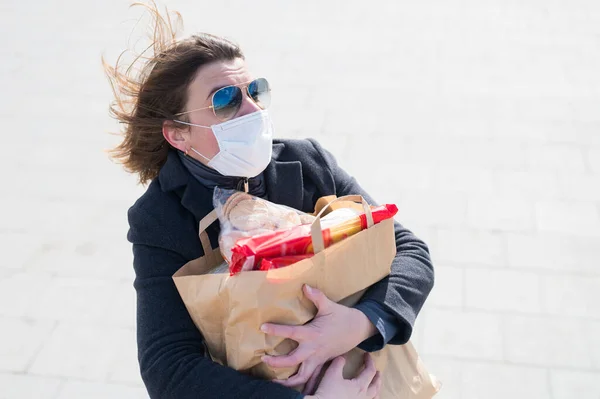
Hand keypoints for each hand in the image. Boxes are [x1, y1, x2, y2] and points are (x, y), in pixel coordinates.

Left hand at [261, 285, 376, 387]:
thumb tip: (305, 286)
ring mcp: (318, 359)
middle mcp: (314, 349)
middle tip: (263, 359)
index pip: (291, 333)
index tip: (263, 328)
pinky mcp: (322, 363)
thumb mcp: (329, 306)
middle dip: (277, 362)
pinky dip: (301, 384)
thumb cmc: (342, 316)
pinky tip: (290, 386)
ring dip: (288, 382)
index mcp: (312, 334)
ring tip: (274, 382)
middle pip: (292, 361)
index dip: (276, 330)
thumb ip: (316, 296)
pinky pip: (311, 378)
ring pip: (302, 376)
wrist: (358, 329)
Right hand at [306, 354, 381, 398]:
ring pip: (374, 398)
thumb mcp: (332, 374)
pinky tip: (367, 398)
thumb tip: (342, 357)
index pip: (370, 371)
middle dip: (377, 378)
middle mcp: (363, 397)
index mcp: (360, 386)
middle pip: (375, 386)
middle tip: (378, 372)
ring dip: (376, 391)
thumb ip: (338, 363)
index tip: (367, 355)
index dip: (370, 362)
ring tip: (376, 388)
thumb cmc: (328, 392)